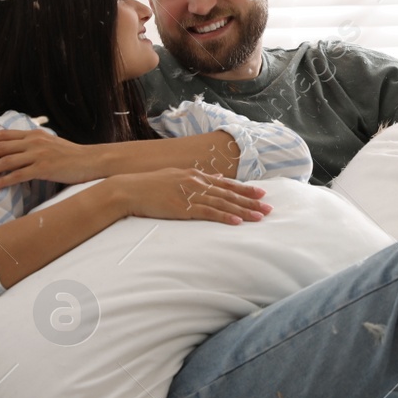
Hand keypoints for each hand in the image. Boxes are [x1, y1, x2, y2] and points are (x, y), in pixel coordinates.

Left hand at [0, 129, 102, 189]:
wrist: (92, 161)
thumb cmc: (72, 156)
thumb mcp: (51, 145)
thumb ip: (34, 145)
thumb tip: (19, 150)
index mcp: (33, 134)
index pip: (3, 135)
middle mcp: (33, 142)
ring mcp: (38, 155)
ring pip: (5, 161)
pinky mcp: (44, 168)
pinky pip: (17, 175)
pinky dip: (2, 181)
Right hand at [114, 168, 271, 224]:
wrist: (128, 189)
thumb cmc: (149, 185)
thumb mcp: (176, 176)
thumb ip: (197, 178)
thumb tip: (216, 179)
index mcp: (195, 175)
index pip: (226, 184)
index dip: (245, 189)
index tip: (261, 193)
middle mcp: (196, 182)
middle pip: (229, 193)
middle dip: (250, 201)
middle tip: (269, 207)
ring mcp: (190, 194)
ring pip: (222, 203)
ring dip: (243, 211)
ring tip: (259, 217)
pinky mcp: (183, 207)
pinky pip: (208, 213)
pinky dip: (224, 217)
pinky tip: (237, 222)